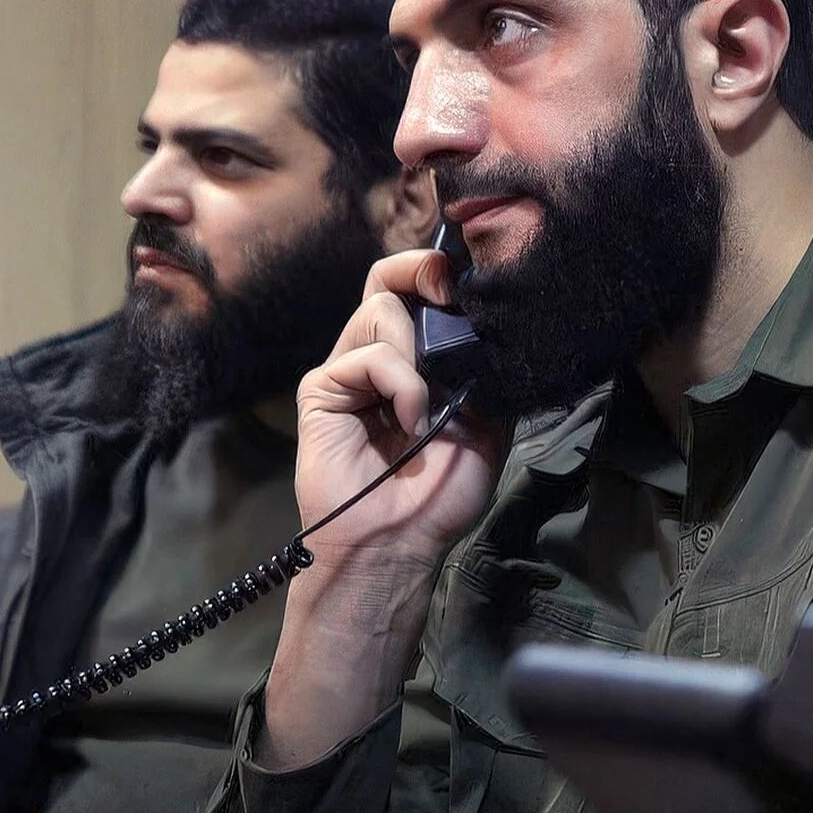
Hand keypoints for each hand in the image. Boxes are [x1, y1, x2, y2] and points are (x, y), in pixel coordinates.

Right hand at [293, 248, 506, 570]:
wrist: (401, 541)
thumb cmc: (442, 493)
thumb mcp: (487, 423)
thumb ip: (485, 370)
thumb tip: (489, 323)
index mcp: (417, 361)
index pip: (418, 292)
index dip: (441, 275)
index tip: (473, 287)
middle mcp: (381, 357)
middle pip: (387, 279)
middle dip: (422, 271)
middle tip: (450, 296)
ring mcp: (348, 370)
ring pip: (380, 309)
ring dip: (418, 352)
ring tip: (430, 405)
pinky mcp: (323, 389)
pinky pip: (366, 355)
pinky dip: (401, 384)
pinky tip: (412, 423)